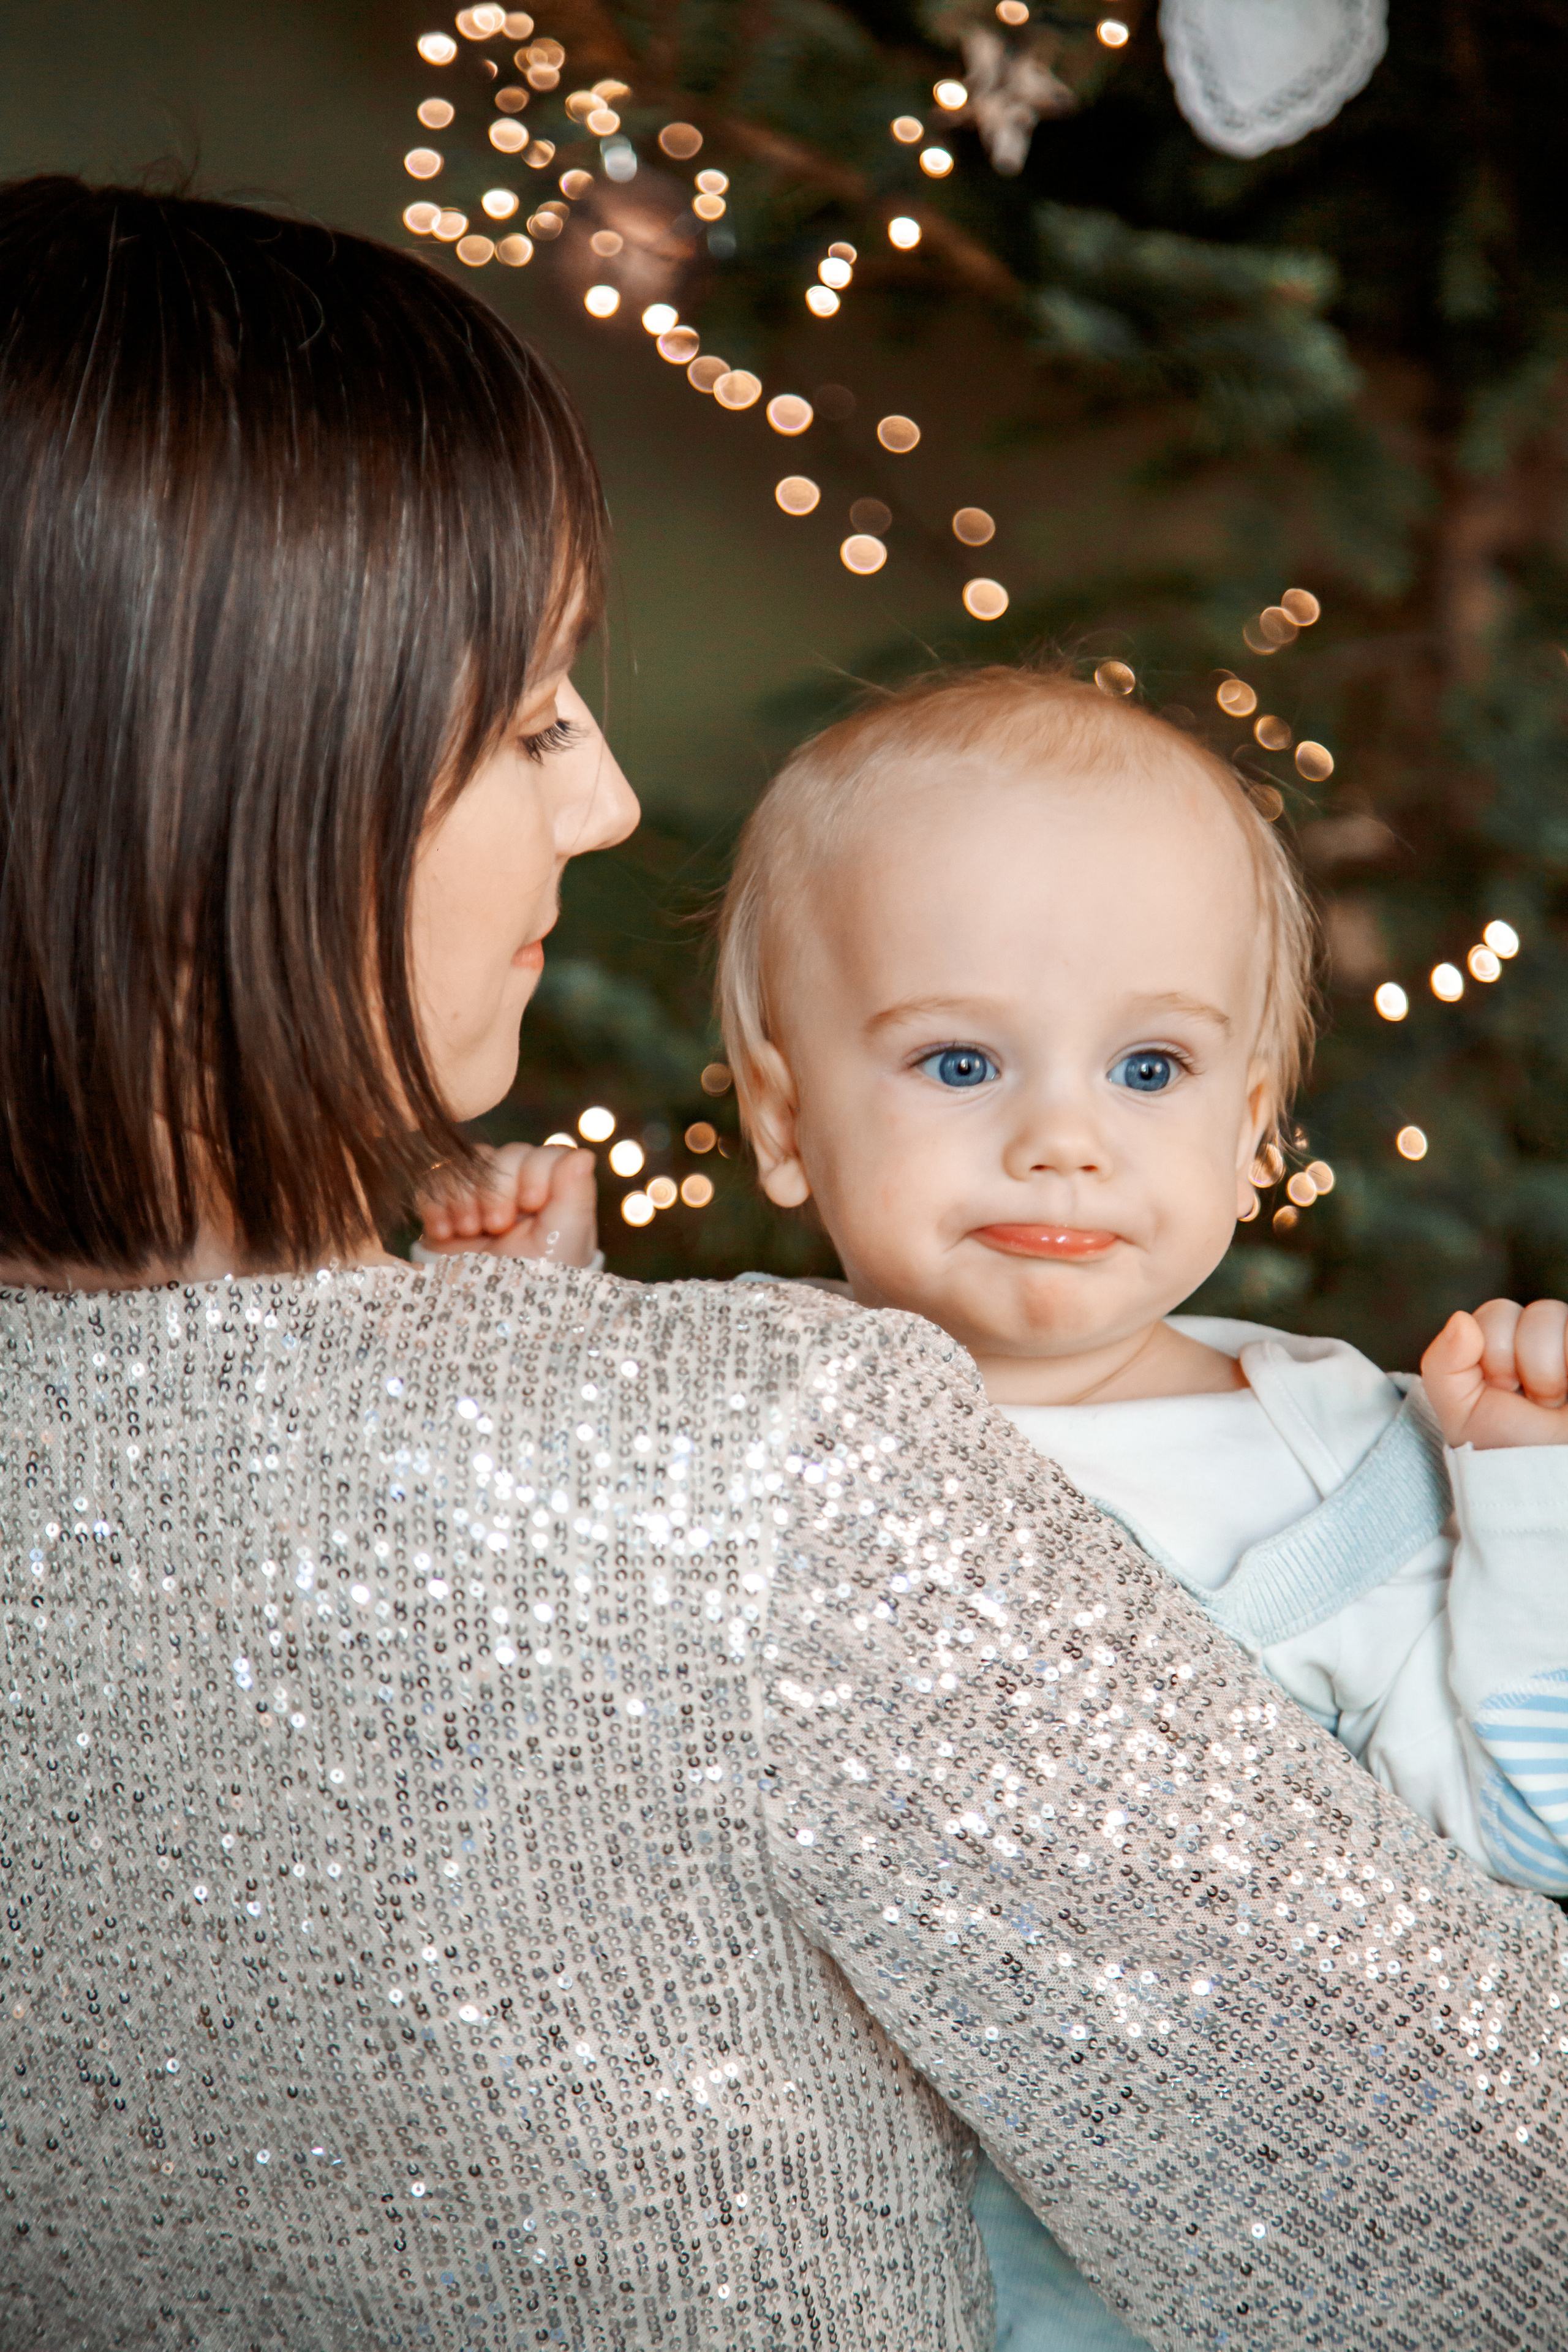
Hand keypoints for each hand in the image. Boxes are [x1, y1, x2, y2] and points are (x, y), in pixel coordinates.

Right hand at [417, 1142, 598, 1267]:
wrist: (488, 1320)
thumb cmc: (539, 1284)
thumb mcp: (568, 1241)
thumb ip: (577, 1194)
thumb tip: (585, 1155)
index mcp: (551, 1194)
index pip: (542, 1154)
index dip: (532, 1172)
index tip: (531, 1204)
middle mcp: (516, 1191)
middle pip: (502, 1155)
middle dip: (496, 1189)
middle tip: (496, 1225)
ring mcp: (478, 1198)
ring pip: (466, 1165)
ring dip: (464, 1197)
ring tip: (469, 1232)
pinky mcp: (443, 1210)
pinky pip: (432, 1181)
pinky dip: (435, 1202)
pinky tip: (444, 1231)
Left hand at [1421, 1297, 1567, 1448]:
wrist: (1549, 1485)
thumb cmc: (1509, 1451)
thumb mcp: (1462, 1411)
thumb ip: (1444, 1362)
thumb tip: (1461, 1319)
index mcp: (1513, 1345)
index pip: (1501, 1313)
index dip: (1496, 1352)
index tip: (1502, 1391)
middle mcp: (1553, 1343)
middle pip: (1542, 1313)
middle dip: (1532, 1363)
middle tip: (1536, 1401)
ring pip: (1564, 1319)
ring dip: (1555, 1370)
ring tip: (1559, 1403)